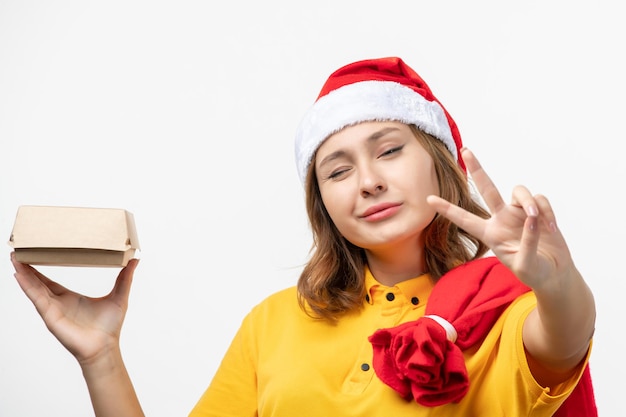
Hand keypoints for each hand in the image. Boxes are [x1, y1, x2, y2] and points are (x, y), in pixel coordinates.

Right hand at [11, 252, 138, 364]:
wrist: (105, 347)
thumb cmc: (110, 327)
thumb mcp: (119, 296)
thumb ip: (125, 278)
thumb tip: (135, 260)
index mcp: (70, 297)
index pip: (50, 280)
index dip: (40, 269)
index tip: (34, 254)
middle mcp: (58, 302)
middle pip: (37, 282)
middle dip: (26, 268)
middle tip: (18, 251)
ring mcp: (53, 309)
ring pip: (34, 288)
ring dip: (23, 274)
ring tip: (14, 258)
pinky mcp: (51, 316)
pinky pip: (37, 298)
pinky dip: (27, 286)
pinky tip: (19, 275)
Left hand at [427, 148, 574, 289]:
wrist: (555, 274)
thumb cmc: (535, 273)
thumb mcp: (526, 266)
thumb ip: (527, 243)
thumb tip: (531, 218)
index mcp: (490, 234)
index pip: (465, 220)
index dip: (447, 209)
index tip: (429, 199)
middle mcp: (501, 219)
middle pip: (487, 189)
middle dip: (477, 169)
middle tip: (466, 150)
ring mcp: (519, 213)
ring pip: (520, 191)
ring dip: (530, 202)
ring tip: (538, 220)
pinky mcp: (537, 211)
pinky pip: (540, 199)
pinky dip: (547, 211)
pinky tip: (552, 228)